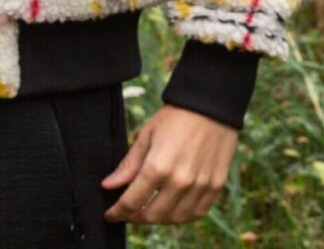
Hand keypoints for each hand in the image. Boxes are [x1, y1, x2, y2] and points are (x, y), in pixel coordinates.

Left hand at [101, 103, 238, 224]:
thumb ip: (128, 165)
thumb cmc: (175, 117)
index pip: (131, 202)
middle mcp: (179, 181)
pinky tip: (174, 209)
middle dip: (136, 218)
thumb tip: (107, 185)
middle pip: (153, 215)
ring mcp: (200, 185)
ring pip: (175, 218)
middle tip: (129, 213)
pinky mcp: (216, 185)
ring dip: (159, 219)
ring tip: (150, 211)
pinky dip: (183, 216)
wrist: (211, 105)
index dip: (117, 212)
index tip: (110, 215)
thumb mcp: (146, 136)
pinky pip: (198, 212)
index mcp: (157, 167)